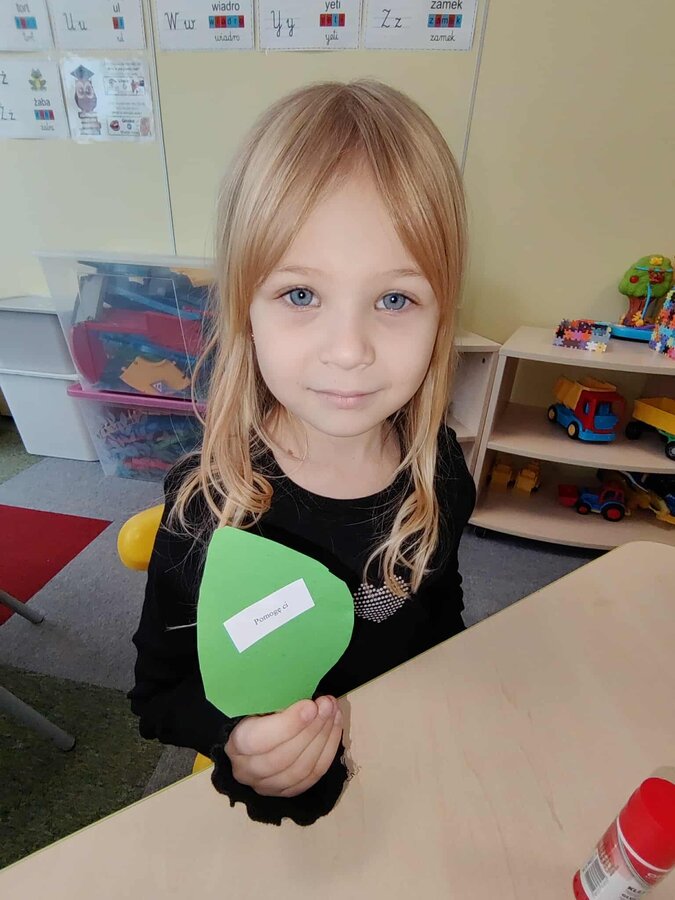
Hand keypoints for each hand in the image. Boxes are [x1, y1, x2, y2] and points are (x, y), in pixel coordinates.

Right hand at [225, 696, 342, 797]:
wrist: (247, 733)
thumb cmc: (253, 711)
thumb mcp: (257, 701)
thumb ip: (276, 701)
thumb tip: (307, 699)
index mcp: (235, 744)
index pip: (259, 741)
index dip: (288, 725)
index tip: (310, 705)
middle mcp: (246, 770)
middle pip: (283, 758)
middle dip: (311, 729)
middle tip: (327, 704)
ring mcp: (265, 785)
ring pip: (300, 770)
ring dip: (323, 739)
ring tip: (334, 712)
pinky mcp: (285, 791)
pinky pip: (312, 777)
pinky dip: (327, 751)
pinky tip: (334, 728)